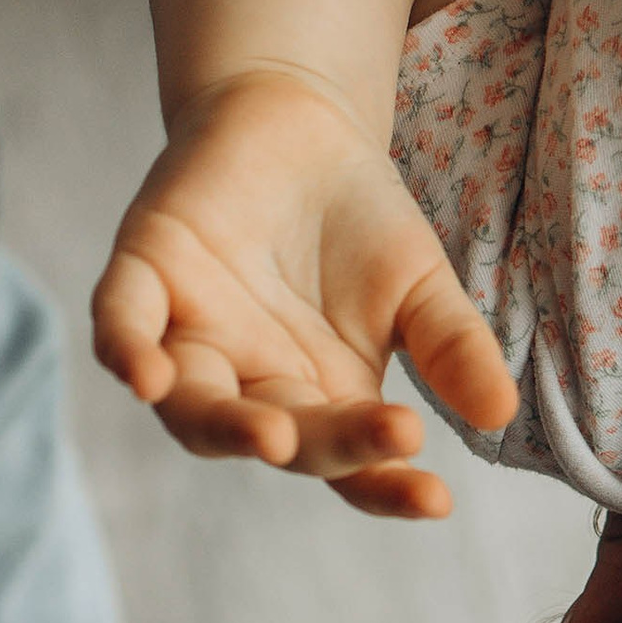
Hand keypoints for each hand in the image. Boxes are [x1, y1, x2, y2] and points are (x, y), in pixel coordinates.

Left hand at [91, 67, 515, 517]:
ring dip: (225, 427)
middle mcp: (249, 382)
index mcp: (319, 397)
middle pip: (279, 436)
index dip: (387, 487)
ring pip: (191, 406)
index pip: (349, 465)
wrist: (297, 123)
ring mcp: (192, 334)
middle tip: (388, 434)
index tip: (436, 499)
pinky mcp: (145, 275)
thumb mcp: (422, 287)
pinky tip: (143, 374)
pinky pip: (122, 324)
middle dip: (328, 443)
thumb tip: (499, 413)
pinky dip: (126, 350)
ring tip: (274, 437)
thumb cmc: (359, 220)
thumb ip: (452, 348)